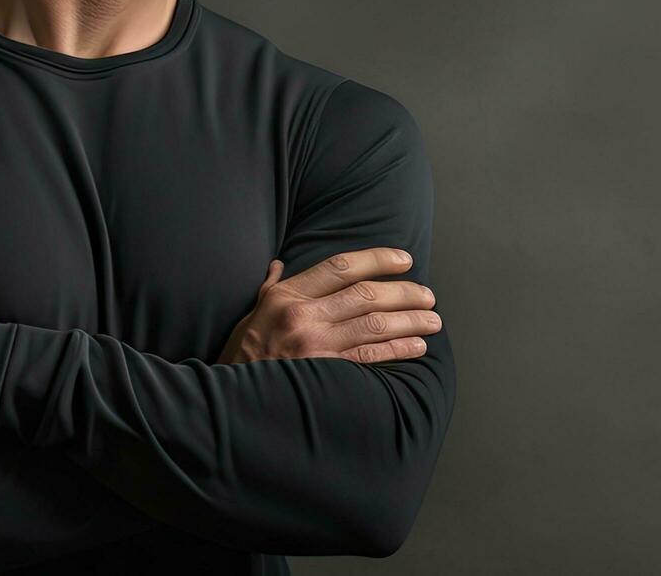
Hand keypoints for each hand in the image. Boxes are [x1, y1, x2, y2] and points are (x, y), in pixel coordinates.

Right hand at [216, 247, 441, 364]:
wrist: (227, 400)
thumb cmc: (241, 355)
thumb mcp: (251, 314)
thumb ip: (271, 288)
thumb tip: (279, 264)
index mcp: (287, 296)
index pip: (341, 267)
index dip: (378, 259)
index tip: (405, 260)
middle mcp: (303, 316)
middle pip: (366, 294)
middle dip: (405, 293)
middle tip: (429, 296)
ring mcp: (314, 346)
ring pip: (375, 325)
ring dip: (410, 321)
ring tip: (433, 321)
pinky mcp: (324, 373)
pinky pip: (369, 357)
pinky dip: (397, 349)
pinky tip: (417, 346)